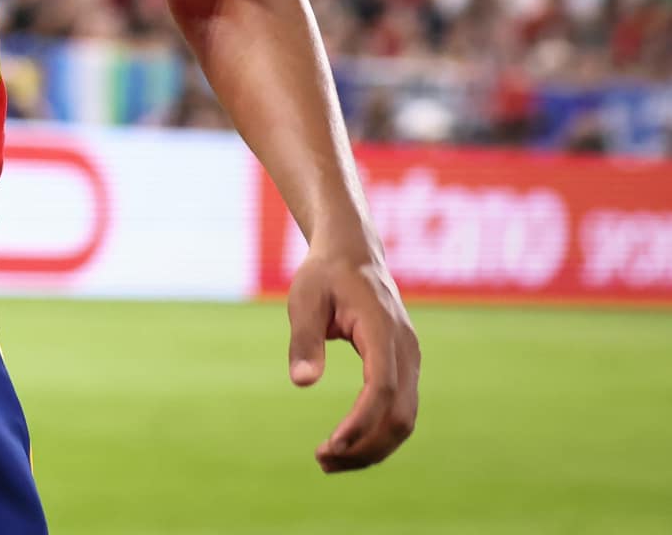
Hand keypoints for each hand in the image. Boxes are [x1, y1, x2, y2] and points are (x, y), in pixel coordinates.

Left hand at [286, 242, 419, 471]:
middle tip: (323, 461)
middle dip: (365, 447)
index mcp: (383, 328)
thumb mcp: (305, 297)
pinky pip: (399, 410)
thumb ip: (305, 339)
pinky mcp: (405, 367)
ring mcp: (410, 359)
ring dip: (372, 448)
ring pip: (404, 419)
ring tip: (329, 461)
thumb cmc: (325, 273)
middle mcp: (405, 348)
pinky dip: (377, 434)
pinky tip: (348, 443)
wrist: (353, 252)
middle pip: (399, 416)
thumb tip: (302, 383)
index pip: (381, 388)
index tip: (330, 445)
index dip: (360, 423)